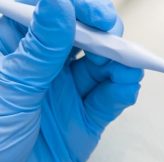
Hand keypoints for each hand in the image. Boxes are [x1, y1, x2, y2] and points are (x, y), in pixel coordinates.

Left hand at [0, 0, 143, 161]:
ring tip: (127, 64)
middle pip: (78, 35)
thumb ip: (39, 49)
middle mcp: (37, 69)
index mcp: (8, 49)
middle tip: (114, 36)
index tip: (90, 11)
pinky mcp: (82, 124)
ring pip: (98, 67)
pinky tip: (127, 85)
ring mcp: (61, 95)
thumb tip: (61, 6)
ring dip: (116, 62)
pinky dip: (121, 91)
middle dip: (101, 32)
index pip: (44, 12)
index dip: (71, 6)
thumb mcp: (9, 88)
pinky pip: (108, 100)